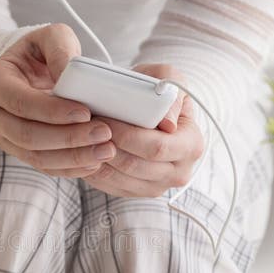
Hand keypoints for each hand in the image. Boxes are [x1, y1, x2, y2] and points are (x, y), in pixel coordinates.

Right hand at [0, 24, 115, 177]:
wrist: (27, 74)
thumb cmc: (40, 54)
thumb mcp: (51, 37)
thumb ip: (61, 49)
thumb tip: (68, 75)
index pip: (21, 102)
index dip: (53, 111)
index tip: (86, 112)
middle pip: (27, 135)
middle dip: (68, 138)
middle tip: (104, 133)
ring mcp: (2, 137)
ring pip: (36, 157)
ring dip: (73, 157)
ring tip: (106, 150)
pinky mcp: (18, 153)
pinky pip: (44, 167)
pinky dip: (70, 167)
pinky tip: (95, 162)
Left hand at [84, 64, 204, 198]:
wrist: (154, 111)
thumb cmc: (160, 91)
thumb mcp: (169, 79)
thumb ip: (171, 95)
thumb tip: (168, 124)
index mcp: (192, 145)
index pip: (156, 147)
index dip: (127, 135)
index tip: (104, 120)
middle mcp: (179, 172)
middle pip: (135, 166)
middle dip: (106, 147)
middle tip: (86, 129)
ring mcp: (158, 186)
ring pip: (120, 179)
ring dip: (97, 160)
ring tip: (82, 140)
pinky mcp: (138, 192)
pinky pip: (112, 187)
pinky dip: (95, 172)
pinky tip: (84, 153)